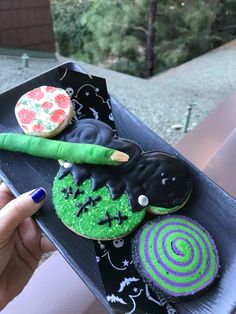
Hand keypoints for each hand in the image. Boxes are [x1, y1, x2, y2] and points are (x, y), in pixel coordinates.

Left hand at [0, 183, 54, 309]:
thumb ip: (16, 210)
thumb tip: (38, 193)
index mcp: (2, 207)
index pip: (17, 187)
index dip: (31, 181)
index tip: (48, 177)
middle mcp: (16, 218)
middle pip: (37, 202)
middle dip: (50, 200)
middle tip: (64, 196)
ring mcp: (27, 232)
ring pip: (47, 220)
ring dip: (56, 220)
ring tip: (66, 217)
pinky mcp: (37, 247)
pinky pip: (51, 239)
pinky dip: (58, 238)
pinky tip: (60, 238)